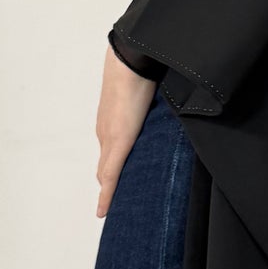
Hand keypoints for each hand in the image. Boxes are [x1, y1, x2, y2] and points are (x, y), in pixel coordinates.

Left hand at [95, 44, 156, 217]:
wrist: (131, 60)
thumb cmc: (140, 70)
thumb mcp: (146, 93)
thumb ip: (150, 106)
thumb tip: (163, 103)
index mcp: (111, 121)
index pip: (108, 153)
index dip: (109, 172)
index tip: (110, 186)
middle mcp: (106, 132)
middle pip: (104, 167)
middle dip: (109, 184)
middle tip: (114, 203)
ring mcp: (108, 138)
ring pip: (106, 172)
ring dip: (109, 188)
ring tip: (113, 206)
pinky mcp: (116, 143)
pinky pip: (110, 175)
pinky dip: (107, 193)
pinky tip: (104, 208)